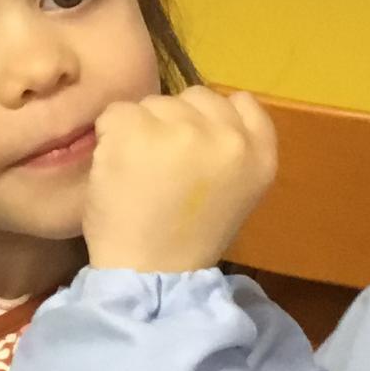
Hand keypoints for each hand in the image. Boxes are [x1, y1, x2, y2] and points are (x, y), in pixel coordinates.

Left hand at [83, 88, 277, 275]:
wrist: (150, 273)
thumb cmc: (187, 239)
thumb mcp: (236, 190)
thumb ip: (231, 149)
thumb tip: (201, 115)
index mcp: (260, 154)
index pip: (243, 102)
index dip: (213, 119)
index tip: (196, 148)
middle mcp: (229, 136)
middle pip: (195, 96)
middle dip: (176, 122)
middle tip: (164, 166)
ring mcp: (183, 130)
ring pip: (155, 103)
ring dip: (142, 129)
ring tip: (140, 172)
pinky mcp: (137, 130)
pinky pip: (117, 112)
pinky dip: (109, 135)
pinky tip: (117, 168)